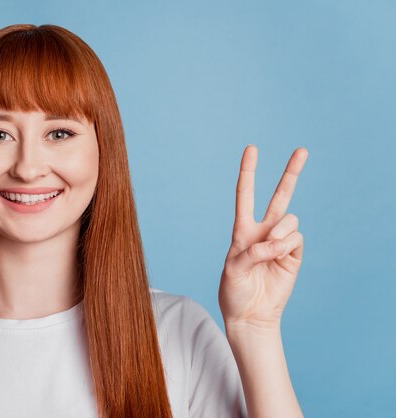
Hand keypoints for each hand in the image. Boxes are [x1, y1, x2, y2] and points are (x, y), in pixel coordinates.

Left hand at [219, 145, 308, 330]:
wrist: (251, 315)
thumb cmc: (235, 292)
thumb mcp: (233, 270)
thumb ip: (252, 252)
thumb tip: (276, 242)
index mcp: (242, 230)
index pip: (245, 195)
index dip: (248, 172)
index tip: (251, 149)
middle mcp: (263, 232)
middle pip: (280, 196)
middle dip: (291, 173)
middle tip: (302, 150)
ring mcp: (281, 242)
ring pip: (289, 220)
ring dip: (279, 234)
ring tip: (269, 253)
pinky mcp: (294, 255)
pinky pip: (296, 238)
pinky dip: (286, 246)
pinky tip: (280, 258)